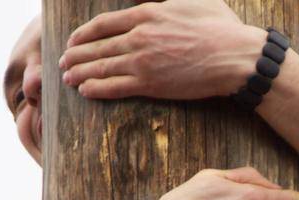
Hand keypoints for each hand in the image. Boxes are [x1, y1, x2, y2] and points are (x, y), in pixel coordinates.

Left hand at [59, 0, 266, 100]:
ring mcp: (143, 61)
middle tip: (63, 62)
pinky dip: (97, 88)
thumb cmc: (220, 28)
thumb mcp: (191, 0)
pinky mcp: (151, 84)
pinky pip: (116, 87)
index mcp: (147, 13)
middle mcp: (139, 36)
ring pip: (102, 67)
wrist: (235, 56)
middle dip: (76, 55)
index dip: (84, 33)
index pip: (104, 23)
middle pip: (97, 46)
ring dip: (81, 72)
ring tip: (68, 78)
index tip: (74, 39)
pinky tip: (85, 91)